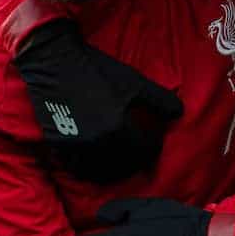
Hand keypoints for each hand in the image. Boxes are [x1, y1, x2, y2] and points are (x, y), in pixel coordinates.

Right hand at [18, 19, 183, 183]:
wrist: (55, 61)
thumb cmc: (97, 69)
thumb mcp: (134, 82)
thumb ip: (159, 101)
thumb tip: (179, 113)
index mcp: (118, 128)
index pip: (145, 151)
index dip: (154, 146)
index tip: (153, 138)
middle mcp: (96, 143)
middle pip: (123, 167)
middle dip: (136, 161)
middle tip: (140, 152)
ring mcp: (75, 146)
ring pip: (98, 173)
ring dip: (112, 170)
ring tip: (119, 161)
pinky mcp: (58, 145)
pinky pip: (76, 168)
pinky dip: (88, 168)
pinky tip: (94, 158)